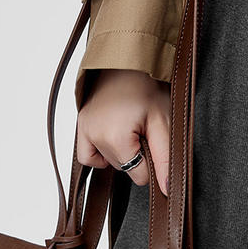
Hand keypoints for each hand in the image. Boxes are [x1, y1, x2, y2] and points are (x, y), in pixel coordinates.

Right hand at [76, 69, 170, 196]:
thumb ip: (165, 159)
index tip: (154, 137)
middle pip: (123, 168)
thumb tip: (167, 189)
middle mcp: (94, 136)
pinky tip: (113, 140)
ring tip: (131, 127)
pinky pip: (86, 154)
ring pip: (108, 162)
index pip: (139, 175)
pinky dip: (99, 153)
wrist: (128, 59)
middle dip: (137, 153)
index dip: (153, 160)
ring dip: (121, 152)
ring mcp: (84, 130)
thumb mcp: (163, 123)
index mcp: (115, 138)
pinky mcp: (80, 125)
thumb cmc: (147, 86)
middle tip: (144, 127)